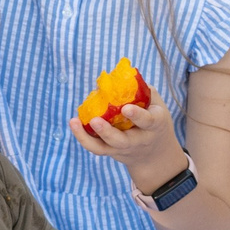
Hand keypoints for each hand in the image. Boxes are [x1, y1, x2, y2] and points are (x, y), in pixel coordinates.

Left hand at [71, 101, 186, 192]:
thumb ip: (139, 90)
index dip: (137, 115)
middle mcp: (138, 140)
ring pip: (104, 148)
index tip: (126, 108)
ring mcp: (123, 148)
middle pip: (121, 141)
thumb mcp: (155, 103)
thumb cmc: (153, 118)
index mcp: (154, 125)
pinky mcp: (111, 151)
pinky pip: (96, 147)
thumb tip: (116, 77)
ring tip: (74, 122)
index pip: (147, 121)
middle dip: (107, 132)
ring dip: (86, 137)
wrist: (155, 152)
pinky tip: (74, 122)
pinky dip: (83, 136)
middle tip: (95, 120)